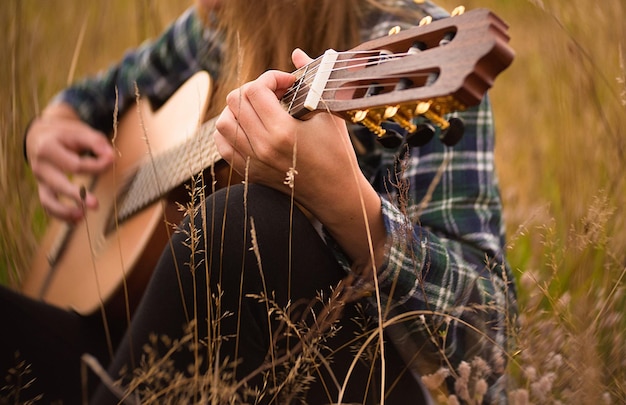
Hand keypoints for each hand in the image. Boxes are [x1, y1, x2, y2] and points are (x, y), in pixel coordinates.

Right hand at [26, 103, 114, 221]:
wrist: (40, 135)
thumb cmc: (64, 134)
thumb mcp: (78, 131)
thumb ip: (96, 142)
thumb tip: (111, 156)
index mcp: (48, 148)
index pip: (74, 164)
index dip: (95, 165)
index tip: (111, 161)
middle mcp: (40, 166)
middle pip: (59, 183)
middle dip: (76, 195)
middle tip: (95, 204)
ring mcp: (40, 180)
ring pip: (48, 200)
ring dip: (64, 211)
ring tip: (82, 216)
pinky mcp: (43, 188)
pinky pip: (48, 205)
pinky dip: (61, 216)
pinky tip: (77, 220)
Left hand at [214, 49, 386, 271]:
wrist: (334, 193)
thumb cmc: (337, 153)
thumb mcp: (328, 113)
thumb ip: (312, 79)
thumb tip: (297, 53)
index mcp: (282, 132)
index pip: (255, 89)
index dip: (270, 77)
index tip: (288, 82)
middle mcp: (261, 148)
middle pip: (235, 101)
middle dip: (255, 89)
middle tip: (276, 93)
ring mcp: (252, 162)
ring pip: (223, 122)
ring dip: (238, 109)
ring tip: (261, 109)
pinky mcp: (248, 172)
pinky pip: (223, 145)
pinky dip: (231, 131)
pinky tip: (250, 127)